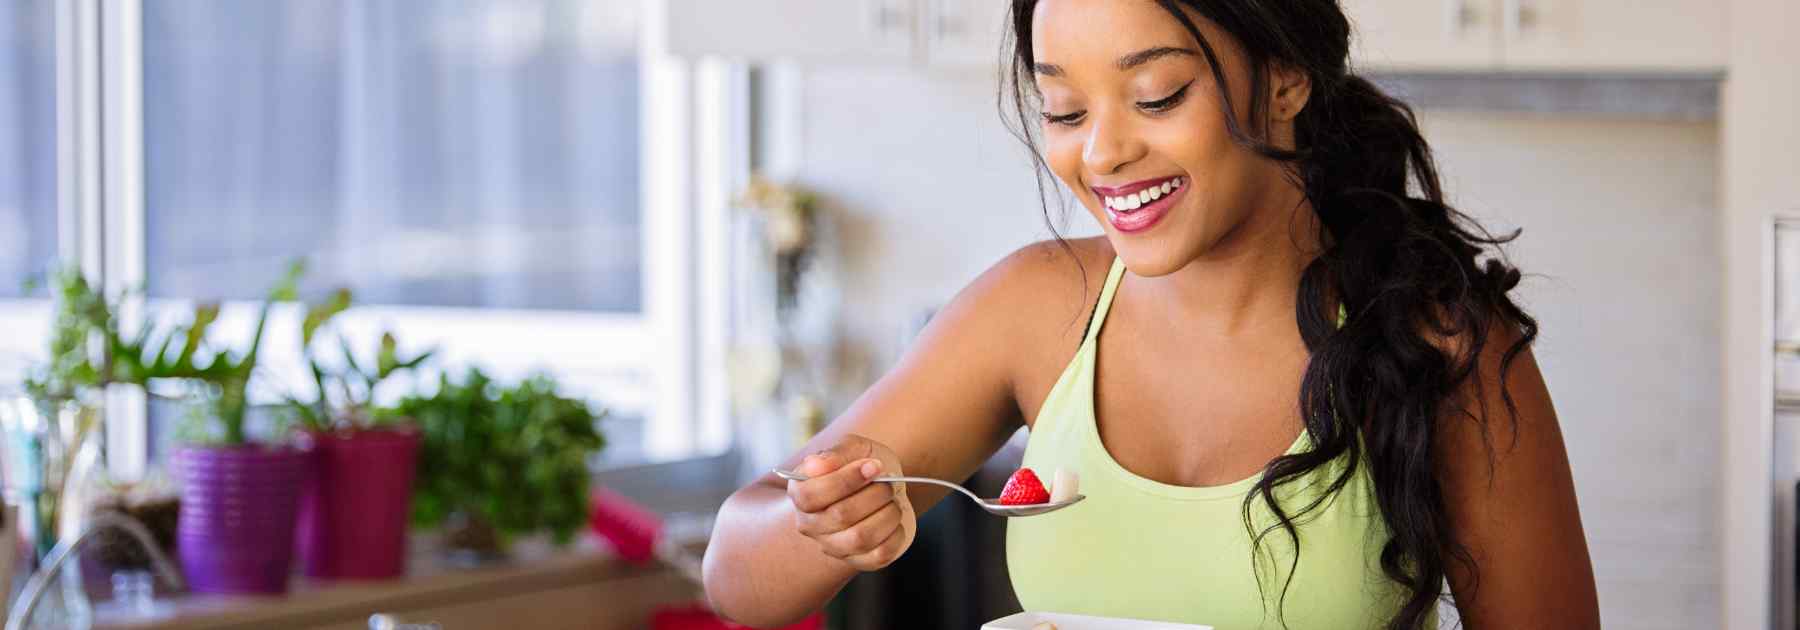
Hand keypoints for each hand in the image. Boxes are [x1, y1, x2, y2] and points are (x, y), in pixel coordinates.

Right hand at [785, 434, 916, 570]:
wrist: (882, 485)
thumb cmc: (862, 464)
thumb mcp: (852, 449)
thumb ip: (835, 454)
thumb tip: (816, 465)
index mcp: (800, 492)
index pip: (810, 496)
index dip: (845, 481)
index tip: (874, 466)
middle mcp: (810, 524)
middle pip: (840, 516)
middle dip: (874, 494)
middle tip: (888, 483)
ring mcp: (832, 546)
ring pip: (860, 538)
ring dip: (887, 514)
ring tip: (893, 501)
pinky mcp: (858, 561)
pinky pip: (879, 556)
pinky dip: (895, 535)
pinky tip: (895, 521)